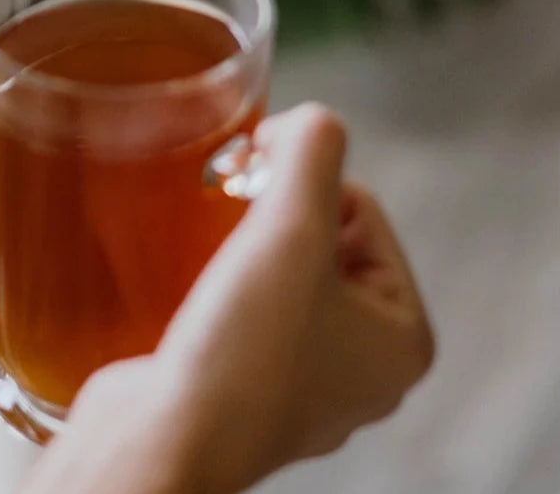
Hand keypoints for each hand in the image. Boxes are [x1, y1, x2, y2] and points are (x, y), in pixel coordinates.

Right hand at [28, 104, 434, 493]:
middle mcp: (361, 367)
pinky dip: (218, 282)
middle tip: (229, 213)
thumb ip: (313, 149)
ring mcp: (302, 381)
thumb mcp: (292, 227)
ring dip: (243, 243)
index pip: (362, 205)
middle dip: (274, 211)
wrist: (158, 440)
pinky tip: (193, 282)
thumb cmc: (240, 353)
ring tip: (210, 248)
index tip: (252, 183)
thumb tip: (309, 120)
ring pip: (280, 268)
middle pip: (323, 235)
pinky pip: (243, 307)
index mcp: (401, 338)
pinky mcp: (243, 387)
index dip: (306, 180)